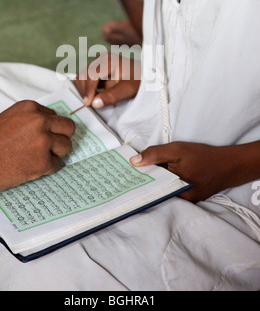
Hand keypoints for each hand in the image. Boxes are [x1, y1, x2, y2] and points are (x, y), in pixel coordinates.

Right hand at [0, 100, 75, 194]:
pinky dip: (47, 168)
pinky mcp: (44, 161)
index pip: (54, 115)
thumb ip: (29, 120)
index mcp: (30, 108)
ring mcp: (43, 141)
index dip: (50, 127)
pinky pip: (57, 164)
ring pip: (66, 146)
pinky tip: (33, 167)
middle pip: (68, 127)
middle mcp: (40, 121)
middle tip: (53, 145)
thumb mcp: (8, 118)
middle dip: (62, 137)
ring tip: (40, 157)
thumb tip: (46, 127)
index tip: (44, 135)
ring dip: (56, 153)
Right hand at [74, 52, 140, 108]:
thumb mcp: (129, 89)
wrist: (145, 75)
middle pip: (84, 75)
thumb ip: (112, 96)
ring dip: (84, 90)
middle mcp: (101, 58)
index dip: (88, 90)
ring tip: (91, 101)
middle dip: (84, 91)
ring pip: (82, 77)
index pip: (92, 75)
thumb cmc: (139, 80)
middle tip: (88, 105)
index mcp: (109, 60)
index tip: (87, 104)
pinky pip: (85, 79)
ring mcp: (97, 62)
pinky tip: (93, 96)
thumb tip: (94, 103)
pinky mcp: (96, 68)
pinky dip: (86, 89)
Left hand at [130, 141, 245, 202]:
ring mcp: (185, 202)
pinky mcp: (189, 199)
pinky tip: (157, 175)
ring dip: (152, 183)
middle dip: (142, 183)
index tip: (123, 178)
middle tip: (126, 176)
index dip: (135, 182)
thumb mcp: (177, 149)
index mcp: (175, 189)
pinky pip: (171, 192)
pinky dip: (163, 184)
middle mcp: (179, 200)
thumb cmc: (203, 156)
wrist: (228, 165)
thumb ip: (155, 154)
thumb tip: (134, 162)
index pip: (149, 188)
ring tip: (138, 175)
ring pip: (162, 192)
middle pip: (155, 191)